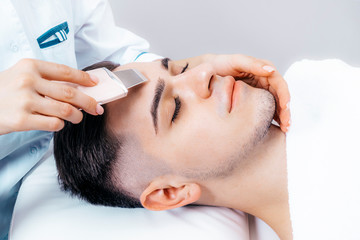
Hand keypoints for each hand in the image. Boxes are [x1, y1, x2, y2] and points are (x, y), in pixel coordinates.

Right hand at [0, 59, 103, 134]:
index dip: (84, 78)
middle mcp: (28, 81)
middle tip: (97, 108)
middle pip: (70, 93)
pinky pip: (54, 124)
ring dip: (77, 116)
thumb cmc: (3, 91)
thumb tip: (78, 87)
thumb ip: (45, 79)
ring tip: (78, 117)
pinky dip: (61, 125)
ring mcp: (24, 101)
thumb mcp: (20, 76)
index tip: (96, 83)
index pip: (65, 71)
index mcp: (30, 66)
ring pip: (65, 110)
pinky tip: (58, 124)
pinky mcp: (21, 120)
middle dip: (89, 102)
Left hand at [176, 54, 290, 131]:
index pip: (279, 83)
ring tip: (284, 129)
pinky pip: (265, 109)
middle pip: (280, 96)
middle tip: (287, 124)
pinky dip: (271, 118)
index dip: (284, 95)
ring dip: (281, 116)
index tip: (285, 107)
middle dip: (285, 110)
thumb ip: (252, 64)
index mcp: (263, 70)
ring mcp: (258, 92)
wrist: (206, 73)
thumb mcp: (235, 62)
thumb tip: (271, 70)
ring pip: (275, 104)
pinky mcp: (252, 101)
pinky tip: (274, 128)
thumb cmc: (220, 65)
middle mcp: (263, 81)